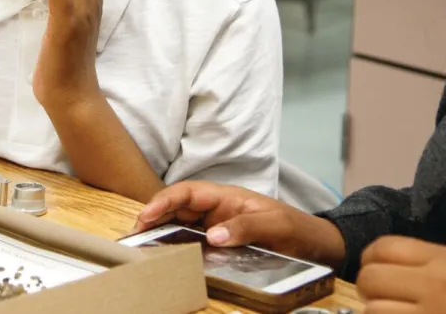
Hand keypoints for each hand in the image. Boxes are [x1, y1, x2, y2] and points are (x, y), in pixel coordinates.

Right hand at [134, 181, 346, 265]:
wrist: (312, 243)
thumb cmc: (295, 227)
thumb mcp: (274, 225)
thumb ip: (245, 227)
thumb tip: (214, 235)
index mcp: (226, 196)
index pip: (187, 192)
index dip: (164, 201)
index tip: (147, 215)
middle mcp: (215, 208)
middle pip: (175, 206)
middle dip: (152, 216)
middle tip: (133, 235)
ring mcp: (214, 224)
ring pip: (178, 222)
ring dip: (158, 230)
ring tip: (139, 244)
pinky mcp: (216, 241)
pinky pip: (189, 239)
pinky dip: (172, 243)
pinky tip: (161, 253)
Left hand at [358, 237, 445, 313]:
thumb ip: (423, 261)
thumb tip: (381, 263)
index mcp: (443, 259)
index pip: (383, 247)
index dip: (370, 259)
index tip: (373, 270)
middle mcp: (433, 283)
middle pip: (371, 277)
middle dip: (367, 288)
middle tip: (376, 296)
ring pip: (373, 309)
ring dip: (376, 312)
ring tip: (389, 313)